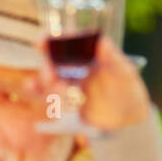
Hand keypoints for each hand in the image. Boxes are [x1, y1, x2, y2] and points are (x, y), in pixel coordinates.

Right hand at [35, 35, 150, 131]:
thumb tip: (102, 41)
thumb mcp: (125, 74)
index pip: (69, 42)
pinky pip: (47, 92)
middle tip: (51, 74)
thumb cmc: (129, 91)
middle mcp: (78, 65)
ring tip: (59, 90)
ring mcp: (70, 81)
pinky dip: (37, 89)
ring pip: (50, 76)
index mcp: (91, 54)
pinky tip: (31, 86)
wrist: (127, 121)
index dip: (54, 40)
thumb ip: (113, 58)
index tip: (41, 41)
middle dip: (47, 64)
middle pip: (55, 59)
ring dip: (47, 80)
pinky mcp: (66, 98)